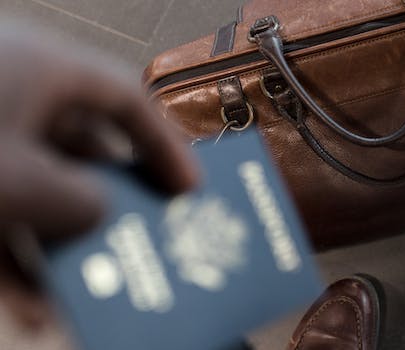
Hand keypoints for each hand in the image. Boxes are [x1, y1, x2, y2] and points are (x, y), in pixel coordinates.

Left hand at [0, 28, 199, 328]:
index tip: (189, 192)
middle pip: (83, 150)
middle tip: (147, 238)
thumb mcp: (23, 183)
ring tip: (92, 288)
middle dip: (113, 204)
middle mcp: (10, 94)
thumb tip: (96, 213)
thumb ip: (81, 202)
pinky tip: (28, 305)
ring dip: (62, 244)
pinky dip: (10, 258)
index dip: (164, 147)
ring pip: (35, 191)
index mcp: (40, 70)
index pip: (125, 100)